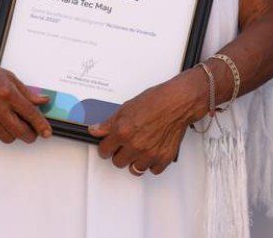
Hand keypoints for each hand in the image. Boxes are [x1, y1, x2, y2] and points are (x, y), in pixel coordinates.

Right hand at [0, 51, 50, 142]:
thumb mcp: (7, 76)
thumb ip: (26, 91)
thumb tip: (42, 100)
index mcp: (6, 93)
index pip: (30, 114)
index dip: (41, 125)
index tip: (47, 132)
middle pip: (20, 131)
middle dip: (30, 135)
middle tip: (32, 132)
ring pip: (7, 137)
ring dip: (13, 134)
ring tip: (12, 123)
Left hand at [89, 69, 204, 176]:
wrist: (177, 102)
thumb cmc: (155, 101)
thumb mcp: (126, 108)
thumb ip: (109, 123)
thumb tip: (95, 130)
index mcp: (122, 131)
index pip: (104, 151)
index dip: (106, 147)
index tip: (110, 145)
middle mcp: (134, 145)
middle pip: (118, 162)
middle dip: (120, 154)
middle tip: (127, 144)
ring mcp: (149, 154)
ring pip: (134, 169)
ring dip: (136, 160)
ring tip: (141, 148)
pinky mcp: (163, 159)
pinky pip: (152, 170)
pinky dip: (152, 163)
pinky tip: (153, 151)